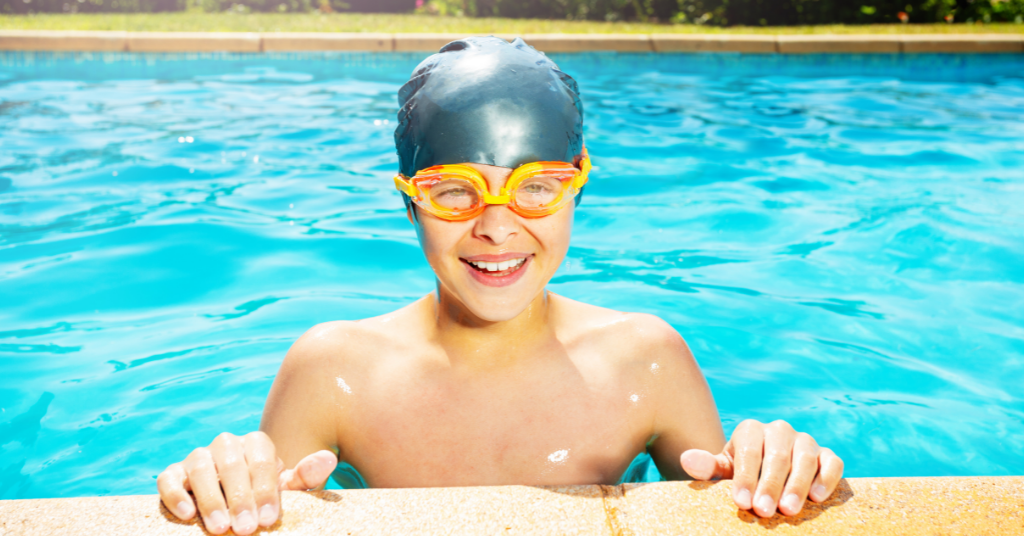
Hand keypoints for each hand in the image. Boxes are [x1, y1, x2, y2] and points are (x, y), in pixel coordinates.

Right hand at [157, 431, 336, 534]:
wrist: (238, 505)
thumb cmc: (266, 497)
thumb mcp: (287, 489)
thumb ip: (305, 476)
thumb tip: (328, 459)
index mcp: (255, 444)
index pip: (260, 459)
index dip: (265, 489)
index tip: (268, 518)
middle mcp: (226, 445)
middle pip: (230, 462)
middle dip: (239, 497)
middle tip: (245, 528)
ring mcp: (197, 457)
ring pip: (198, 466)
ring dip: (209, 498)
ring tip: (219, 527)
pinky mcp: (173, 474)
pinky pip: (168, 478)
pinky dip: (175, 494)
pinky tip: (187, 515)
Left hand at [679, 419, 842, 517]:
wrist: (766, 476)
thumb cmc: (741, 475)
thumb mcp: (722, 471)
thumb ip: (707, 466)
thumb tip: (687, 459)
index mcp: (751, 430)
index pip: (749, 451)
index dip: (745, 477)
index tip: (741, 502)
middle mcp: (779, 430)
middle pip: (777, 455)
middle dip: (770, 485)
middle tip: (764, 511)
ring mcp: (805, 441)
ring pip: (805, 458)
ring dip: (797, 485)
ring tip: (788, 510)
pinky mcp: (827, 455)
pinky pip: (832, 462)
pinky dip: (827, 478)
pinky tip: (818, 498)